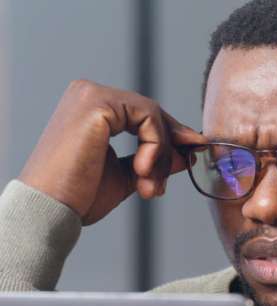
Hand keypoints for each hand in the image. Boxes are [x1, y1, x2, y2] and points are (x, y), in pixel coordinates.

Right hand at [19, 80, 205, 224]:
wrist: (52, 209)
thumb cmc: (79, 196)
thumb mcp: (127, 175)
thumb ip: (154, 161)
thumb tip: (186, 154)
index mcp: (92, 108)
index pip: (143, 114)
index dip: (172, 135)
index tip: (192, 153)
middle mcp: (90, 94)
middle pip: (152, 113)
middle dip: (169, 149)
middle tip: (163, 185)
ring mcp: (92, 95)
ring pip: (153, 116)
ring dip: (161, 157)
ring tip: (149, 188)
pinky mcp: (98, 103)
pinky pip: (148, 119)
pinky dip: (155, 148)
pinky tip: (142, 173)